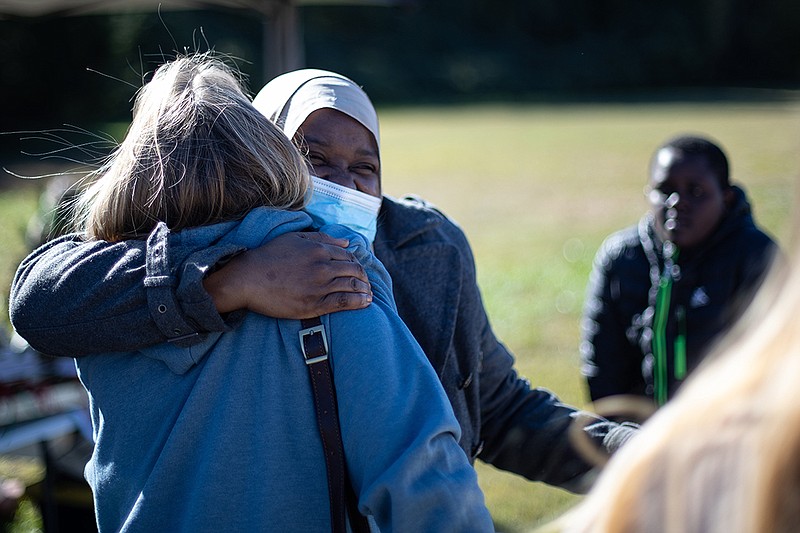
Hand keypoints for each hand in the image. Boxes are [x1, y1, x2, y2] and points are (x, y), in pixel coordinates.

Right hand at [203, 231, 372, 318]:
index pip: (348, 254)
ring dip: (365, 289)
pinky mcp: (313, 305)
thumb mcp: (294, 239)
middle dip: (363, 276)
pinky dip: (358, 302)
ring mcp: (319, 286)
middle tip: (367, 282)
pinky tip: (366, 302)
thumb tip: (347, 242)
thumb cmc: (268, 257)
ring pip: (351, 286)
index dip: (356, 262)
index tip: (359, 268)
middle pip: (353, 270)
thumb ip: (322, 239)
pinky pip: (343, 303)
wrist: (247, 279)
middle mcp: (322, 267)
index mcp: (318, 249)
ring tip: (370, 294)